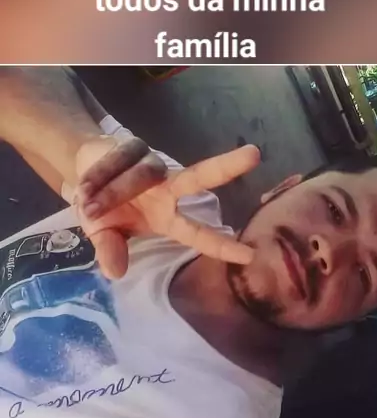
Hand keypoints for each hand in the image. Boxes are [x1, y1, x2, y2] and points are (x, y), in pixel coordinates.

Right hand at [74, 135, 260, 278]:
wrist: (81, 173)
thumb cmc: (104, 209)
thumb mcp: (104, 235)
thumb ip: (111, 250)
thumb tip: (115, 273)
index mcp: (167, 218)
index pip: (198, 233)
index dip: (221, 245)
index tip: (249, 256)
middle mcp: (169, 189)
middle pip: (199, 176)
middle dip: (226, 167)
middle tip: (254, 155)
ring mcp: (153, 165)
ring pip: (141, 176)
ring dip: (112, 193)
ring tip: (90, 207)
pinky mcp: (134, 145)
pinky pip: (117, 162)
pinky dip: (99, 177)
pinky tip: (85, 187)